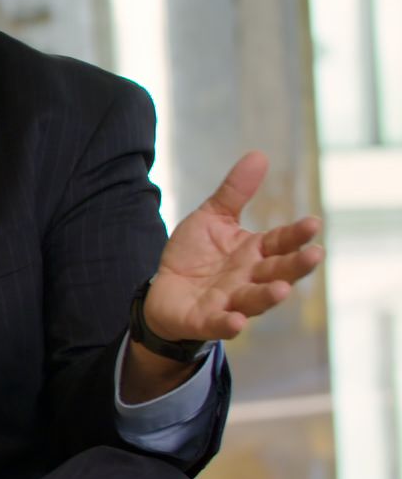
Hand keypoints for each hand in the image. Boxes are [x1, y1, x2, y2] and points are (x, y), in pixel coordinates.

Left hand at [144, 151, 324, 342]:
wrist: (165, 291)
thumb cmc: (196, 255)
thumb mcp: (212, 218)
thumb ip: (234, 192)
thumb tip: (258, 154)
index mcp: (254, 252)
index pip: (281, 242)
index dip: (296, 234)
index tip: (313, 223)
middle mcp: (249, 278)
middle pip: (278, 272)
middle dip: (296, 266)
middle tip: (315, 255)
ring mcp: (230, 301)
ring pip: (255, 300)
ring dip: (268, 296)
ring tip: (281, 290)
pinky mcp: (206, 320)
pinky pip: (219, 324)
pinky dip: (229, 324)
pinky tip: (237, 321)